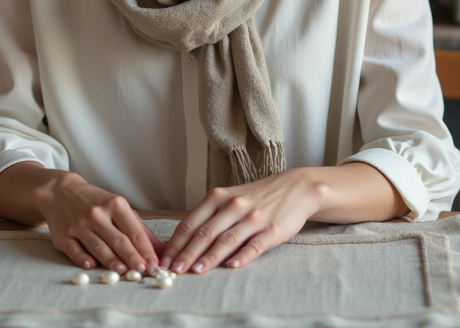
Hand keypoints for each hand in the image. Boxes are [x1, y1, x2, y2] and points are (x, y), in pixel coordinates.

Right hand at [35, 173, 164, 274]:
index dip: (145, 249)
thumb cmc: (96, 202)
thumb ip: (139, 230)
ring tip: (124, 272)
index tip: (155, 264)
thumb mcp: (119, 208)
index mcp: (115, 205)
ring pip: (98, 246)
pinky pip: (74, 250)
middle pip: (118, 240)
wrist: (61, 192)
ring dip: (111, 261)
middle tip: (144, 271)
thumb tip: (162, 250)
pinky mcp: (63, 236)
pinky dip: (82, 258)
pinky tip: (91, 266)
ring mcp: (79, 225)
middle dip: (132, 257)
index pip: (134, 231)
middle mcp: (97, 214)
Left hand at [159, 169, 323, 273]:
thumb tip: (184, 242)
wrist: (295, 188)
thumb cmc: (256, 197)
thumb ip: (209, 217)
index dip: (176, 243)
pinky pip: (254, 244)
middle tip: (173, 270)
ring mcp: (253, 218)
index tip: (164, 260)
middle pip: (205, 233)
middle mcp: (233, 206)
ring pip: (227, 240)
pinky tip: (232, 266)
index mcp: (218, 197)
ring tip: (196, 271)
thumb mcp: (230, 199)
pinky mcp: (271, 229)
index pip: (191, 223)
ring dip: (209, 257)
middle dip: (187, 254)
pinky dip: (242, 256)